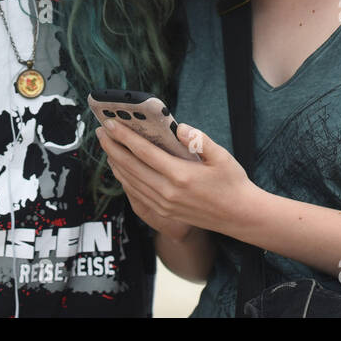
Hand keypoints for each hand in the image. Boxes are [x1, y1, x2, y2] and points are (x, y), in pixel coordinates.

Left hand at [95, 120, 254, 237]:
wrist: (239, 216)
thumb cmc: (232, 183)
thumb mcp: (222, 156)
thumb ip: (199, 140)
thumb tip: (179, 127)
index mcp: (180, 175)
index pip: (144, 152)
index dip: (124, 137)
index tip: (110, 124)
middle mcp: (167, 192)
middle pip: (131, 166)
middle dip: (113, 147)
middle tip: (101, 131)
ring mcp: (164, 204)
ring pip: (130, 181)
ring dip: (115, 163)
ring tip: (107, 147)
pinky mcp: (164, 212)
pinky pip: (137, 194)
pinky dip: (124, 180)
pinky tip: (121, 169)